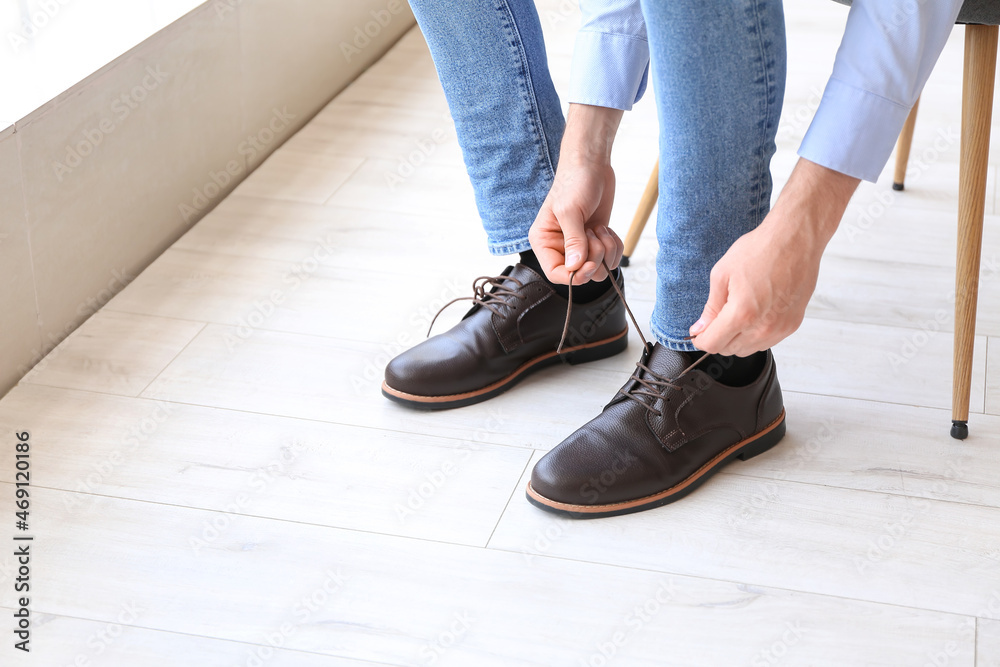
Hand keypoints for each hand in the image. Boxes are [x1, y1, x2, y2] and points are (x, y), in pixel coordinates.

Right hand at [528, 104, 624, 284]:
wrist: (591, 164)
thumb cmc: (574, 182)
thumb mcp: (570, 210)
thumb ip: (573, 240)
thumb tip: (575, 267)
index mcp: (544, 241)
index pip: (555, 273)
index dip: (575, 275)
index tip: (590, 263)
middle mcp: (560, 247)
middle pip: (580, 274)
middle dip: (594, 257)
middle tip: (593, 233)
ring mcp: (580, 245)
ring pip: (598, 269)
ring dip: (606, 251)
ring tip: (599, 228)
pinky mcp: (596, 241)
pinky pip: (610, 258)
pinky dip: (615, 246)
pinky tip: (607, 229)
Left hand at [689, 159, 859, 355]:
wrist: (796, 240)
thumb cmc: (761, 250)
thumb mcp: (722, 274)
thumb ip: (711, 307)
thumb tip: (700, 328)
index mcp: (742, 314)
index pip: (713, 344)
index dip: (700, 340)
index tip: (698, 333)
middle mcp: (763, 327)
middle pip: (729, 350)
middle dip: (718, 337)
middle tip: (717, 317)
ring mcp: (780, 328)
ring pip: (748, 349)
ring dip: (737, 338)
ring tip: (738, 312)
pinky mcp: (792, 325)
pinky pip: (766, 342)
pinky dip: (755, 334)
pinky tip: (755, 313)